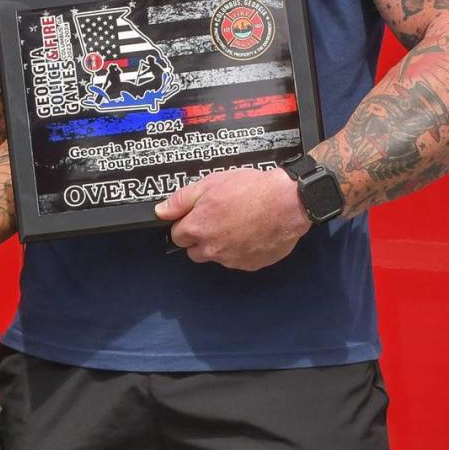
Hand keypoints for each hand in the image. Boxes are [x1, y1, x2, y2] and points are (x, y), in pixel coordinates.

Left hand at [155, 167, 310, 270]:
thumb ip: (181, 200)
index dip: (186, 224)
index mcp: (198, 228)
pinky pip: (238, 260)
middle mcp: (212, 249)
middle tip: (218, 219)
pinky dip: (241, 249)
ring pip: (217, 256)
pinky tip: (251, 232)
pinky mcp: (251, 265)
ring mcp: (232, 260)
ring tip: (238, 223)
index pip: (177, 236)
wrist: (287, 202)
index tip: (197, 216)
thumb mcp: (210, 184)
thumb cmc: (250, 189)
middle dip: (201, 238)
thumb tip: (161, 211)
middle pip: (195, 251)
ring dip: (221, 244)